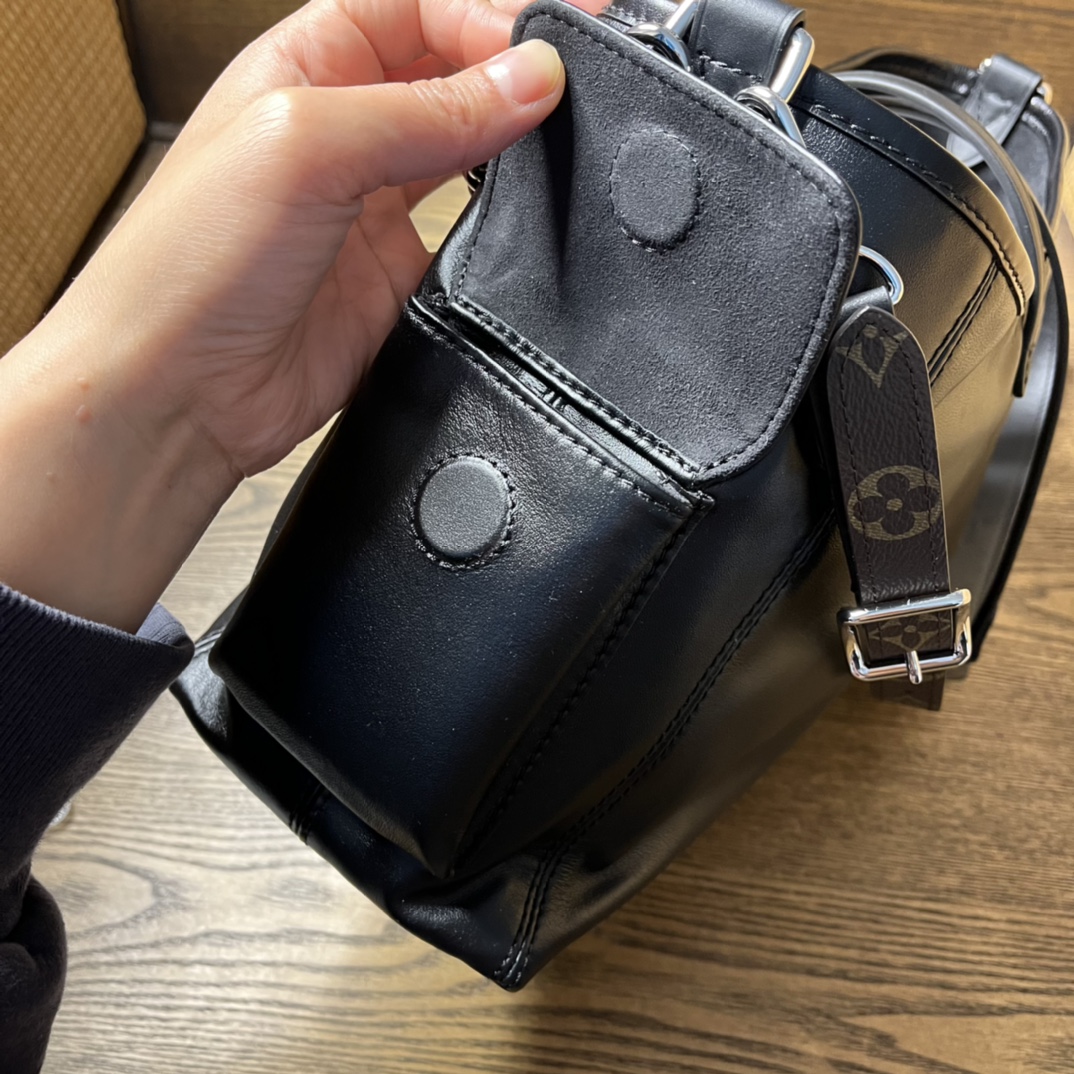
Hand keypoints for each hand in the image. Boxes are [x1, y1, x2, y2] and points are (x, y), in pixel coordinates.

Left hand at [0, 0, 591, 630]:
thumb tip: (527, 79)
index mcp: (305, 66)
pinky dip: (506, 224)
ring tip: (563, 135)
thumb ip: (426, 110)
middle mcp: (343, 131)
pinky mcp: (397, 278)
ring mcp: (373, 208)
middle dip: (513, 68)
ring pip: (468, 153)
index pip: (417, 10)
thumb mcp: (307, 146)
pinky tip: (529, 213)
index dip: (485, 17)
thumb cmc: (191, 261)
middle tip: (577, 74)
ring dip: (515, 142)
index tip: (545, 48)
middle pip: (449, 74)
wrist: (180, 391)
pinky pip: (470, 238)